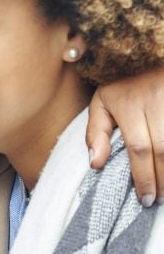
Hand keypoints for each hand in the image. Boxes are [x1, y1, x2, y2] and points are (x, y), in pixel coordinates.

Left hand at [87, 68, 163, 205]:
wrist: (155, 52)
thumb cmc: (128, 84)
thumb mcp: (104, 101)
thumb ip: (96, 132)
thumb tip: (95, 164)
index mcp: (131, 103)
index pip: (140, 148)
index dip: (143, 176)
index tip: (144, 198)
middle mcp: (157, 101)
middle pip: (163, 150)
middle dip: (162, 180)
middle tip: (157, 201)